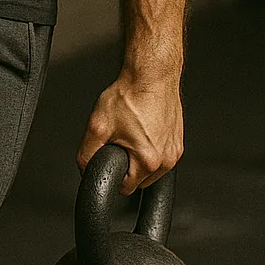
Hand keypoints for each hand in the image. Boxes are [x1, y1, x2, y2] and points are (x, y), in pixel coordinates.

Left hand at [77, 70, 183, 194]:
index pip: (126, 188)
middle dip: (128, 166)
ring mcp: (175, 150)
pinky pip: (161, 154)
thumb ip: (87, 154)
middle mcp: (167, 159)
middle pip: (140, 180)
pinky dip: (151, 147)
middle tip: (120, 142)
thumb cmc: (130, 95)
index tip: (111, 159)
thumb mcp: (98, 126)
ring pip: (152, 168)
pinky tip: (143, 129)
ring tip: (132, 134)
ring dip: (140, 158)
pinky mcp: (179, 140)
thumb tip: (85, 170)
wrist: (151, 75)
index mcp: (148, 161)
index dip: (114, 175)